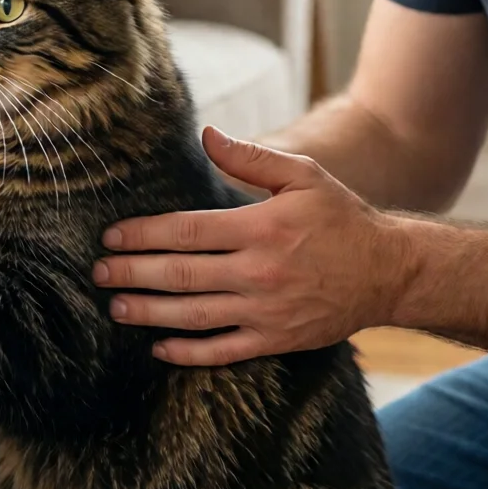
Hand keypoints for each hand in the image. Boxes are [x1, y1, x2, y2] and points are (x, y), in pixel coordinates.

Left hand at [93, 127, 413, 365]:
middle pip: (180, 274)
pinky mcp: (275, 339)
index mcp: (261, 227)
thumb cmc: (341, 218)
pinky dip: (188, 352)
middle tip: (98, 274)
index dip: (142, 234)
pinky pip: (223, 351)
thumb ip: (250, 158)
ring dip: (149, 313)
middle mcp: (259, 271)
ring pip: (194, 315)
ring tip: (116, 308)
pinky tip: (159, 348)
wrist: (389, 272)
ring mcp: (266, 311)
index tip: (111, 237)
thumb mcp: (303, 176)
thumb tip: (206, 135)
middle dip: (132, 274)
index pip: (186, 231)